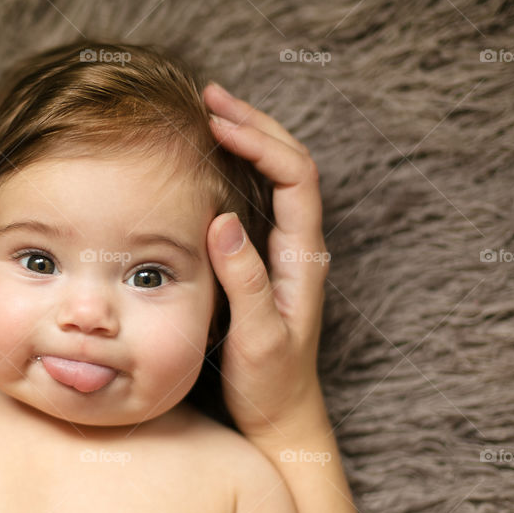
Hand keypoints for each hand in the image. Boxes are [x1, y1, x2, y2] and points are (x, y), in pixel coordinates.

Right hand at [203, 82, 328, 434]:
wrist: (279, 416)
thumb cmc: (270, 384)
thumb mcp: (257, 337)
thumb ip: (245, 280)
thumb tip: (222, 219)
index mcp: (304, 257)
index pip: (294, 176)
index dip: (260, 142)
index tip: (217, 125)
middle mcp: (300, 246)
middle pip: (289, 163)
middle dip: (254, 123)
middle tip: (210, 96)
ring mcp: (283, 252)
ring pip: (275, 177)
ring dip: (248, 139)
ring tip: (210, 114)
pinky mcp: (263, 262)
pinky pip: (257, 199)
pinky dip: (236, 170)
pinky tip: (209, 164)